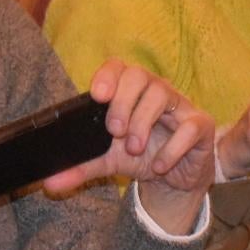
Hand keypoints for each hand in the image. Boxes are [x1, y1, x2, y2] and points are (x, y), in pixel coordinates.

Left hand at [42, 62, 215, 235]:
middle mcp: (155, 91)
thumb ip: (82, 167)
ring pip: (162, 94)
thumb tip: (49, 183)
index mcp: (131, 91)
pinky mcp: (200, 125)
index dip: (108, 76)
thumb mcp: (110, 161)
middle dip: (123, 103)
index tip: (98, 96)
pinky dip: (172, 148)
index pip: (118, 67)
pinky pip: (189, 126)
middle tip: (115, 132)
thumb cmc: (143, 155)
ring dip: (143, 122)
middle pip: (139, 76)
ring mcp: (180, 105)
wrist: (176, 178)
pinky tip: (160, 165)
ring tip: (134, 148)